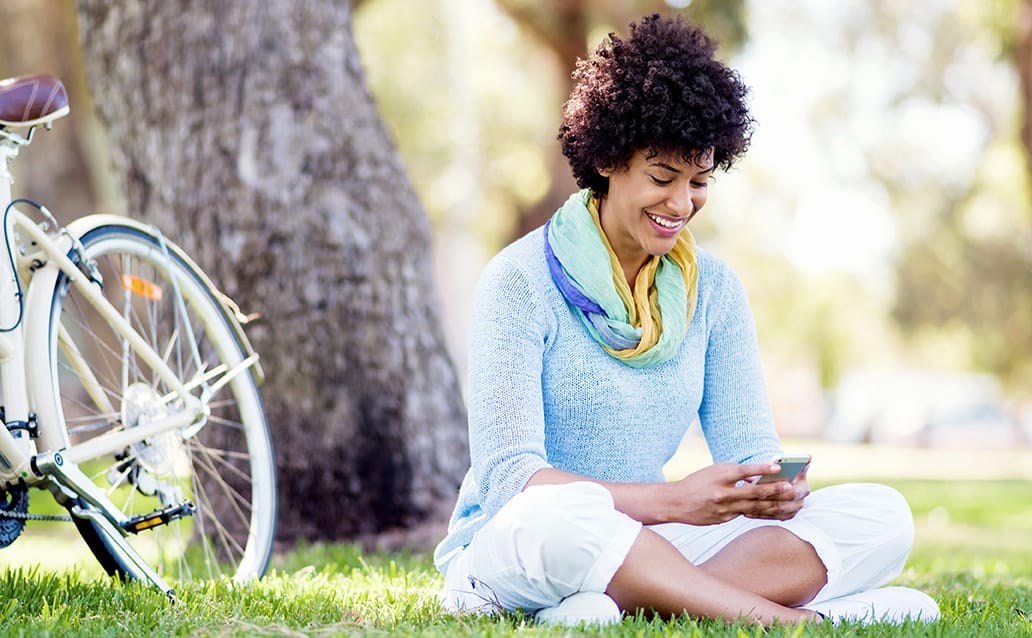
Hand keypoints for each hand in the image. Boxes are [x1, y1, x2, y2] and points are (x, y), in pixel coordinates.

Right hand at [663, 462, 809, 524]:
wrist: (677, 503)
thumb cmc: (697, 482)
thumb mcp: (714, 472)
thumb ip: (735, 474)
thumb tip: (756, 478)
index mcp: (718, 477)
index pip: (743, 471)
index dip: (761, 468)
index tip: (777, 466)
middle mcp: (722, 494)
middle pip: (752, 492)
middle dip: (773, 489)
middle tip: (790, 487)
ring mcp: (723, 509)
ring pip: (752, 507)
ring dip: (771, 503)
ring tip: (785, 499)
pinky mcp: (723, 520)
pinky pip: (743, 515)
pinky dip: (757, 511)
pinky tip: (770, 509)